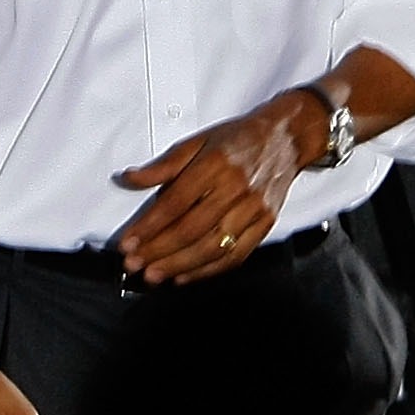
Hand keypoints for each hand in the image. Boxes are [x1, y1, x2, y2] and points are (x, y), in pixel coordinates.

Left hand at [113, 87, 323, 283]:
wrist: (286, 138)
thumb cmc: (240, 139)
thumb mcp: (198, 141)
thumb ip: (164, 165)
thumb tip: (130, 179)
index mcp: (216, 163)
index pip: (175, 202)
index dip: (148, 227)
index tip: (128, 243)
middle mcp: (236, 187)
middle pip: (191, 229)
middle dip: (158, 251)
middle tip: (134, 264)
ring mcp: (254, 208)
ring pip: (212, 246)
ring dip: (179, 266)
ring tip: (154, 275)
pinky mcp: (265, 223)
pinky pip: (235, 255)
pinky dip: (208, 270)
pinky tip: (185, 276)